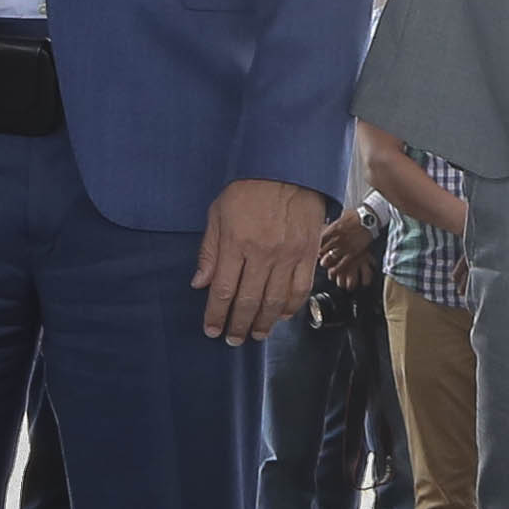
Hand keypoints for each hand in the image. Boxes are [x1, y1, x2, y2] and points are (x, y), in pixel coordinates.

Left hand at [194, 179, 325, 344]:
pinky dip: (290, 307)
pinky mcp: (307, 254)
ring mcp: (288, 255)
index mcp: (236, 242)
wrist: (288, 170)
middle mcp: (262, 253)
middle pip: (248, 301)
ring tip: (255, 334)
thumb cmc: (249, 188)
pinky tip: (280, 316)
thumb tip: (200, 282)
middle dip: (238, 325)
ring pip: (275, 301)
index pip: (223, 290)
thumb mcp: (218, 213)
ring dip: (263, 323)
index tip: (211, 329)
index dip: (216, 314)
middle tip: (232, 339)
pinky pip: (300, 289)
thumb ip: (209, 250)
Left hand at [316, 207, 379, 289]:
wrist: (369, 218)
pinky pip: (341, 263)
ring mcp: (345, 246)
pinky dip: (336, 268)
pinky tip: (333, 271)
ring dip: (326, 262)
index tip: (316, 248)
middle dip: (320, 254)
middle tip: (320, 257)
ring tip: (325, 264)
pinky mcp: (353, 252)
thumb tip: (327, 225)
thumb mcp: (341, 217)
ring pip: (330, 257)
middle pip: (322, 250)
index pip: (319, 240)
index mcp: (333, 229)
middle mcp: (337, 238)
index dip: (316, 245)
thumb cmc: (356, 216)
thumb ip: (334, 224)